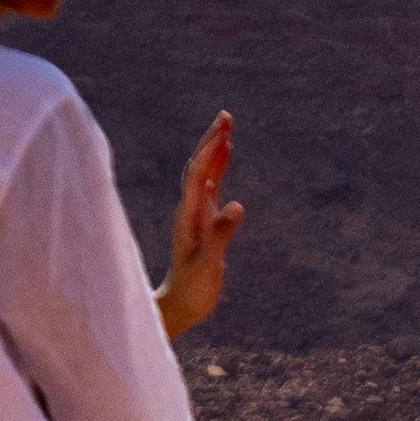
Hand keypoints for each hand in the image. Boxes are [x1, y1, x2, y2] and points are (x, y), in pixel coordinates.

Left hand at [160, 111, 243, 339]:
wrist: (182, 304)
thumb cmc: (192, 288)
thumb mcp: (208, 263)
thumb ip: (220, 234)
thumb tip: (237, 206)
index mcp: (188, 215)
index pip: (198, 174)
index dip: (210, 152)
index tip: (225, 132)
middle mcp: (190, 208)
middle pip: (198, 166)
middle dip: (211, 141)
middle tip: (226, 116)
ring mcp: (196, 213)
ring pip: (204, 172)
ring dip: (215, 150)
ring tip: (227, 128)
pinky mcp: (204, 221)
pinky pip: (211, 187)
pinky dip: (219, 168)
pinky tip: (226, 156)